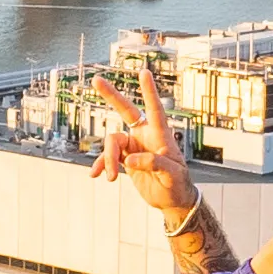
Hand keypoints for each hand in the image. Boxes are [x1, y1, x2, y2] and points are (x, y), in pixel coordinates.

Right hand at [86, 58, 198, 218]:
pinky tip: (95, 175)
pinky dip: (100, 165)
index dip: (149, 91)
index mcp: (160, 136)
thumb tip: (129, 160)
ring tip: (111, 178)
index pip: (155, 109)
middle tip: (96, 80)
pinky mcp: (124, 159)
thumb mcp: (172, 175)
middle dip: (111, 96)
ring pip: (111, 143)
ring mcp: (133, 147)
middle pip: (126, 111)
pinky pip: (107, 157)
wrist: (170, 200)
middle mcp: (144, 136)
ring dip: (108, 159)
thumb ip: (154, 164)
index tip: (144, 72)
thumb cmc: (178, 185)